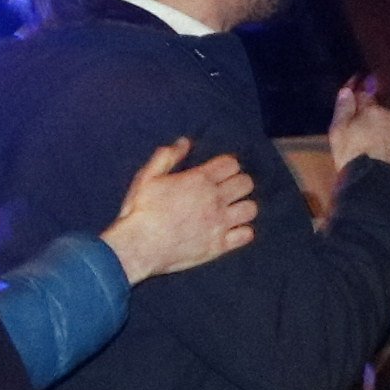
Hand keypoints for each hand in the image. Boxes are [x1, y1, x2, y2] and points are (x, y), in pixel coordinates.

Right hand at [99, 137, 259, 283]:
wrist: (139, 246)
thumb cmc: (140, 210)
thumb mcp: (147, 177)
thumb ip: (167, 157)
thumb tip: (184, 142)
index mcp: (199, 180)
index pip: (231, 164)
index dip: (227, 165)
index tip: (220, 172)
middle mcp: (214, 199)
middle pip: (246, 183)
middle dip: (239, 183)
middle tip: (228, 190)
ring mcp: (219, 223)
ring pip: (250, 209)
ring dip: (243, 207)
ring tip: (231, 210)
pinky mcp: (219, 245)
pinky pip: (246, 235)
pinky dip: (242, 231)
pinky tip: (231, 231)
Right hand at [329, 78, 389, 185]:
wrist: (379, 183)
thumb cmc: (353, 156)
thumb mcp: (338, 132)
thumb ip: (343, 109)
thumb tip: (346, 91)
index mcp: (373, 111)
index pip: (366, 99)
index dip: (361, 106)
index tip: (357, 115)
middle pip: (386, 116)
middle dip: (379, 124)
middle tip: (370, 142)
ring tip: (385, 155)